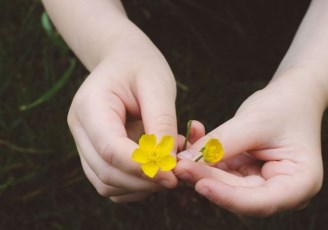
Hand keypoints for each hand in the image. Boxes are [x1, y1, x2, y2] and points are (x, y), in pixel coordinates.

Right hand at [67, 29, 177, 202]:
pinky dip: (135, 185)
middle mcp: (80, 128)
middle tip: (177, 176)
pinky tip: (156, 169)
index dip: (141, 167)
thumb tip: (167, 162)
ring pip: (106, 184)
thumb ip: (162, 123)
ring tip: (169, 167)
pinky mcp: (95, 154)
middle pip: (106, 172)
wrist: (124, 61)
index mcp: (90, 105)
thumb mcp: (157, 86)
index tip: (171, 175)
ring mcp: (84, 144)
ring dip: (141, 186)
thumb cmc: (142, 67)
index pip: (110, 149)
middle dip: (144, 181)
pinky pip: (111, 183)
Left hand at [175, 79, 323, 215]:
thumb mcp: (254, 122)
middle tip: (179, 164)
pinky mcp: (246, 174)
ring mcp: (263, 184)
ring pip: (225, 184)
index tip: (200, 184)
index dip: (228, 197)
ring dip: (201, 168)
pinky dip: (206, 157)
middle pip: (238, 194)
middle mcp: (282, 191)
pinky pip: (222, 171)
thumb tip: (184, 161)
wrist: (291, 95)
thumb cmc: (282, 106)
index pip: (261, 202)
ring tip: (180, 153)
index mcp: (300, 183)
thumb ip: (222, 144)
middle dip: (207, 178)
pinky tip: (191, 140)